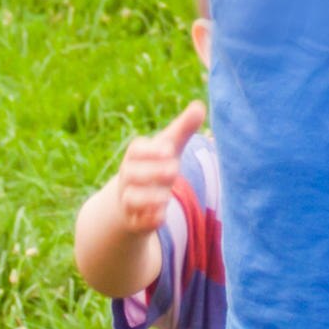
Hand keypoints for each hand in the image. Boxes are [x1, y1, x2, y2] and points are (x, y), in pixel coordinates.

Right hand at [105, 102, 204, 238]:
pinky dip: (148, 220)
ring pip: (131, 199)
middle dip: (153, 172)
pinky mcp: (134, 221)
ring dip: (149, 197)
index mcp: (136, 157)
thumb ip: (182, 129)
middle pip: (132, 173)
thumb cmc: (153, 169)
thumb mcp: (168, 150)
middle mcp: (128, 178)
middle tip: (173, 169)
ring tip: (166, 196)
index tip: (170, 150)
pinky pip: (137, 222)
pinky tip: (161, 217)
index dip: (151, 150)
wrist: (130, 204)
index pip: (136, 150)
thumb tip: (199, 106)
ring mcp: (129, 200)